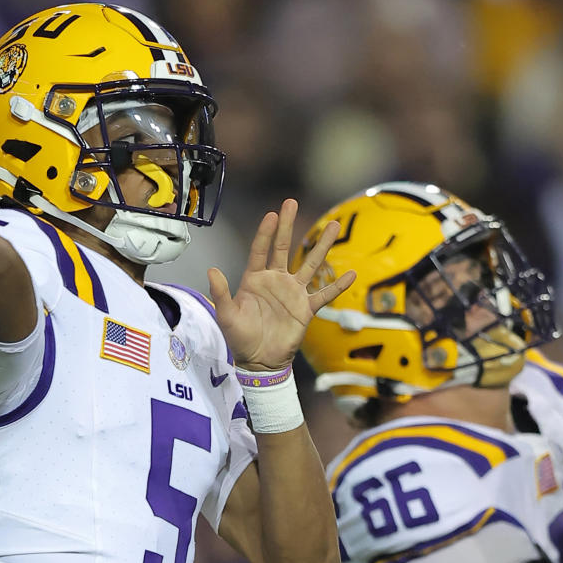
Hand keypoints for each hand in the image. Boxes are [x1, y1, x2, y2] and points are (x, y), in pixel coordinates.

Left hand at [208, 198, 354, 370]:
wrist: (259, 361)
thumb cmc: (240, 337)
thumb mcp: (226, 315)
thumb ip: (221, 292)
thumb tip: (212, 270)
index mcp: (255, 279)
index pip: (260, 249)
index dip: (265, 232)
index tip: (271, 215)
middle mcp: (276, 280)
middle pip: (284, 247)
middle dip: (288, 225)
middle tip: (291, 202)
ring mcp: (293, 293)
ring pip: (310, 264)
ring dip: (322, 246)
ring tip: (333, 226)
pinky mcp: (306, 309)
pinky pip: (324, 294)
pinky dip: (337, 285)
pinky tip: (351, 274)